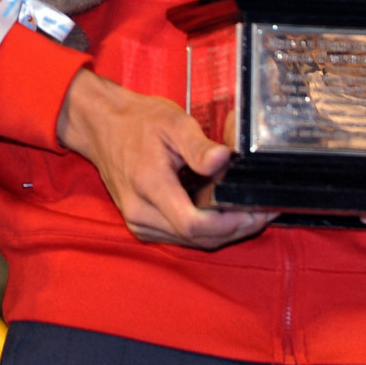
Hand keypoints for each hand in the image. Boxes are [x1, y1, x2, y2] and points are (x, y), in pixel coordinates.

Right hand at [56, 68, 274, 248]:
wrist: (102, 126)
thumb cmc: (138, 121)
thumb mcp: (172, 122)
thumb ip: (198, 146)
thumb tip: (224, 159)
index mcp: (149, 184)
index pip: (193, 224)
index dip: (230, 224)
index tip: (255, 211)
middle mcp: (140, 211)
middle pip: (197, 238)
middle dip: (235, 229)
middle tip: (263, 212)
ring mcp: (138, 221)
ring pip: (191, 242)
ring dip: (223, 233)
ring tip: (248, 212)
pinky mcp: (140, 224)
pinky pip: (180, 237)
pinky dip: (205, 231)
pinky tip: (221, 214)